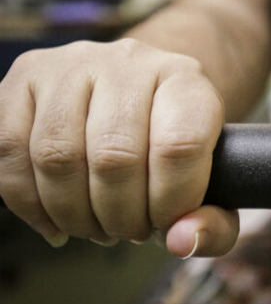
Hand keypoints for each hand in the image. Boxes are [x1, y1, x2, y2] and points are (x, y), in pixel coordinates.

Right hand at [0, 39, 238, 256]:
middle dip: (120, 216)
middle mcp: (130, 61)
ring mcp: (73, 64)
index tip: (167, 225)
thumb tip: (184, 241)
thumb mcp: (215, 177)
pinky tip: (55, 219)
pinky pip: (9, 151)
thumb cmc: (175, 142)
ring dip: (74, 214)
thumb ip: (216, 222)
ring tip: (96, 225)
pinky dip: (28, 202)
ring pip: (57, 157)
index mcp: (186, 80)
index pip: (179, 146)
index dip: (170, 202)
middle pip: (114, 158)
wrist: (141, 88)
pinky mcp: (26, 75)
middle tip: (129, 230)